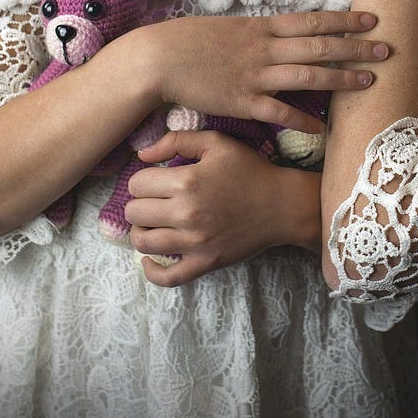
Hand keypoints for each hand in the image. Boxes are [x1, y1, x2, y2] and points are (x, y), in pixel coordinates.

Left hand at [125, 130, 320, 286]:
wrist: (282, 204)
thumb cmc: (250, 170)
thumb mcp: (217, 142)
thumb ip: (177, 140)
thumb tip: (142, 154)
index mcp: (186, 181)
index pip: (137, 184)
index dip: (143, 180)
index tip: (155, 181)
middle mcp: (186, 213)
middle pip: (135, 213)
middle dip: (140, 204)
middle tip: (154, 201)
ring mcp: (195, 242)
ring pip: (143, 242)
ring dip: (142, 231)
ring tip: (153, 223)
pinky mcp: (205, 262)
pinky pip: (168, 277)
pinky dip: (152, 271)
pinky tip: (149, 260)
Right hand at [143, 11, 387, 134]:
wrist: (159, 58)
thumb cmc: (191, 42)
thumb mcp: (230, 28)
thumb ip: (259, 34)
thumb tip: (282, 35)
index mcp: (262, 27)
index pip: (312, 21)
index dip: (344, 20)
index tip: (371, 19)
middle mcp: (265, 48)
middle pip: (319, 46)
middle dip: (355, 47)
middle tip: (387, 48)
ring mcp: (255, 75)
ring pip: (307, 76)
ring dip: (341, 78)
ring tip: (369, 81)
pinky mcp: (243, 101)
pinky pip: (279, 112)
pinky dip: (302, 120)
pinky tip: (323, 129)